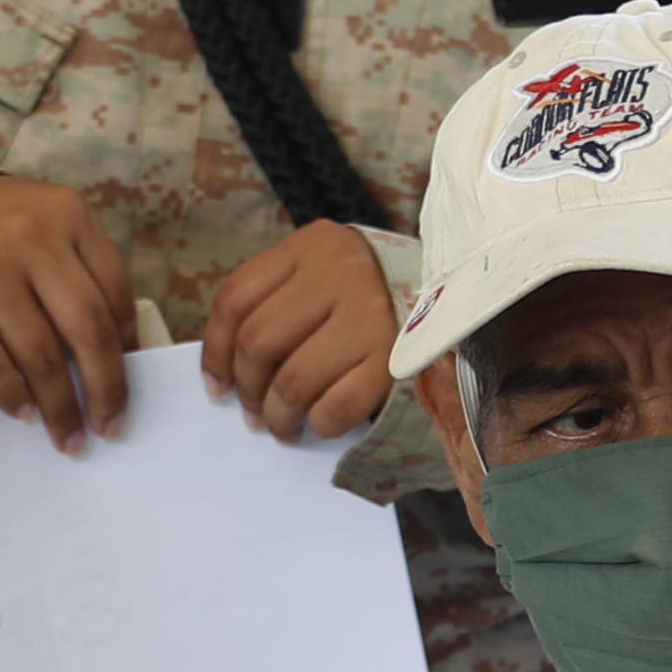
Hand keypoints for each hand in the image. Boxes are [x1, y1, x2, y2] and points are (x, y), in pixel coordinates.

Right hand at [0, 173, 137, 449]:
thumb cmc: (4, 231)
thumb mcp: (54, 228)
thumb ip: (87, 276)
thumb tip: (118, 361)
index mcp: (69, 216)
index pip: (115, 296)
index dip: (127, 352)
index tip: (127, 391)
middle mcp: (30, 236)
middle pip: (86, 329)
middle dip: (103, 389)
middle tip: (108, 427)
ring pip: (37, 353)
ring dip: (58, 405)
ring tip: (67, 433)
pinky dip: (10, 395)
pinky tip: (24, 412)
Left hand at [199, 219, 400, 444]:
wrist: (457, 296)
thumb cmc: (372, 294)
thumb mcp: (323, 275)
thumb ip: (277, 305)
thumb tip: (226, 378)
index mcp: (313, 245)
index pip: (237, 298)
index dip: (215, 351)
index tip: (217, 387)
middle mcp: (341, 272)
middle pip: (259, 342)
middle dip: (248, 390)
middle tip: (254, 414)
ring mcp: (372, 315)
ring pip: (294, 381)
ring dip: (278, 416)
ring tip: (282, 426)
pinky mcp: (398, 360)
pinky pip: (336, 407)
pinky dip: (319, 423)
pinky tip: (320, 422)